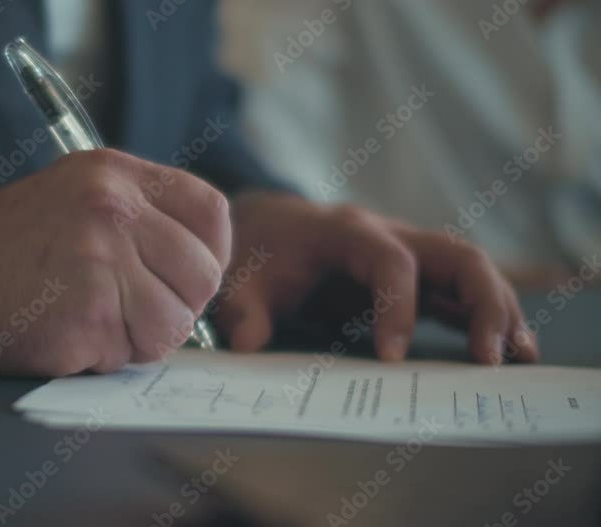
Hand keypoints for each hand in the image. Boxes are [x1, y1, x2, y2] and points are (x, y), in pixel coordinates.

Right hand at [0, 149, 230, 374]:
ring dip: (140, 340)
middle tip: (135, 312)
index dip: (211, 254)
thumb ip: (137, 215)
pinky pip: (130, 356)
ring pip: (174, 325)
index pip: (211, 212)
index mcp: (114, 174)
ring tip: (92, 322)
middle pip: (202, 276)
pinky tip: (63, 334)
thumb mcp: (71, 195)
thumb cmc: (0, 247)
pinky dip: (103, 358)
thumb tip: (201, 263)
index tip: (189, 278)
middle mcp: (114, 210)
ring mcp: (100, 262)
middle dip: (180, 306)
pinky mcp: (85, 316)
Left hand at [214, 192, 538, 363]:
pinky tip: (509, 349)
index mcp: (346, 231)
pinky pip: (460, 288)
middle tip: (490, 360)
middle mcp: (387, 234)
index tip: (391, 359)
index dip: (397, 308)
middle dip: (481, 302)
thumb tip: (248, 344)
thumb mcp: (238, 281)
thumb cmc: (254, 253)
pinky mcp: (413, 273)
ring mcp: (406, 251)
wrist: (261, 226)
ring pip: (469, 268)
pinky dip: (487, 314)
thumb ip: (242, 310)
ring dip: (498, 309)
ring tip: (517, 357)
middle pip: (455, 254)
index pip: (390, 263)